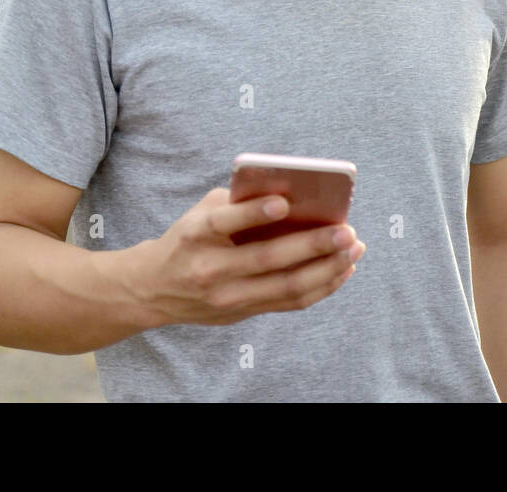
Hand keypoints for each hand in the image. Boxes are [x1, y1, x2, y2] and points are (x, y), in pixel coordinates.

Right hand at [127, 188, 364, 326]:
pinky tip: (342, 270)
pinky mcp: (241, 313)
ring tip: (354, 250)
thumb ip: (239, 203)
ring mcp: (227, 297)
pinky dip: (321, 287)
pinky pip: (289, 303)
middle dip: (313, 245)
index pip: (225, 223)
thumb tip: (294, 193)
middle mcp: (210, 269)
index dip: (255, 213)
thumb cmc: (188, 238)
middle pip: (268, 260)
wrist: (152, 289)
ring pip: (286, 287)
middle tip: (347, 231)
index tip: (286, 202)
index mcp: (196, 234)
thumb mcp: (200, 213)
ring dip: (327, 269)